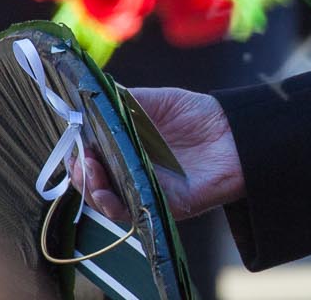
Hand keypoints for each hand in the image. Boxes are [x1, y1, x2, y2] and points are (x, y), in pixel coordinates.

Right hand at [78, 87, 241, 222]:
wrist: (238, 129)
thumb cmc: (197, 116)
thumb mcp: (157, 101)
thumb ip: (124, 101)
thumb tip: (91, 98)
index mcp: (128, 154)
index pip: (93, 163)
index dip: (78, 156)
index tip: (72, 143)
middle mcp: (134, 177)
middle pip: (96, 186)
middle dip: (81, 175)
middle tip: (79, 158)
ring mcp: (148, 194)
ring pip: (110, 204)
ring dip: (93, 189)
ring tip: (89, 169)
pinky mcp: (166, 207)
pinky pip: (136, 212)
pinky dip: (116, 204)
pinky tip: (107, 190)